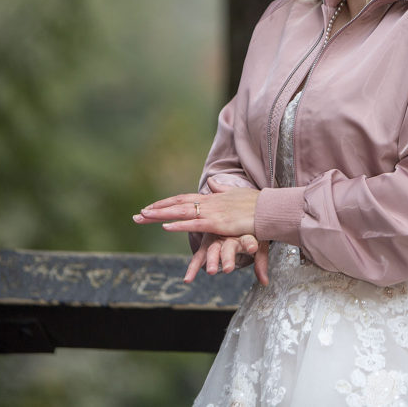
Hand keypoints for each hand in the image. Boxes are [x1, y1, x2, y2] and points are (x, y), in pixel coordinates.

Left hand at [133, 180, 258, 237]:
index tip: (151, 207)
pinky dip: (179, 224)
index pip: (183, 199)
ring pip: (181, 212)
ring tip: (143, 217)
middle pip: (177, 205)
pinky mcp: (218, 223)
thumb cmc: (256, 204)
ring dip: (161, 215)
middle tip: (137, 216)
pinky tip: (165, 226)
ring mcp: (212, 212)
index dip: (166, 203)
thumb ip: (221, 189)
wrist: (270, 209)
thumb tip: (212, 182)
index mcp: (212, 199)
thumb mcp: (236, 195)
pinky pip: (195, 224)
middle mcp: (209, 203)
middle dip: (156, 210)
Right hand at [185, 233, 269, 285]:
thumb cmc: (248, 231)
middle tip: (229, 268)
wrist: (233, 214)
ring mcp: (216, 240)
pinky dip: (193, 268)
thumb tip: (265, 282)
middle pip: (228, 247)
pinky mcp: (206, 245)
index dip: (250, 244)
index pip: (248, 239)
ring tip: (211, 272)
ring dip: (211, 262)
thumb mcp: (259, 244)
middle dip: (228, 258)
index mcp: (244, 234)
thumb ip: (261, 263)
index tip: (253, 248)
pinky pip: (199, 257)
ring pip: (213, 251)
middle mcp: (229, 236)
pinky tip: (188, 279)